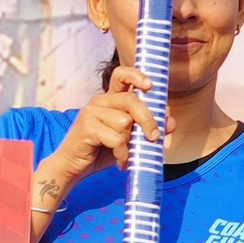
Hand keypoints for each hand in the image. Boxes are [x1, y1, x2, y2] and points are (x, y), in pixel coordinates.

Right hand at [37, 64, 156, 208]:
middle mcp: (99, 101)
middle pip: (131, 100)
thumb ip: (148, 128)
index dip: (137, 75)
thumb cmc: (100, 151)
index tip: (150, 86)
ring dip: (130, 143)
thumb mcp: (129, 139)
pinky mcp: (87, 127)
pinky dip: (123, 154)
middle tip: (154, 137)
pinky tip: (121, 162)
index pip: (121, 75)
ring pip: (125, 122)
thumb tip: (172, 122)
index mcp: (109, 100)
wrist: (72, 168)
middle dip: (148, 119)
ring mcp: (91, 113)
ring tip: (126, 155)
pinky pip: (116, 139)